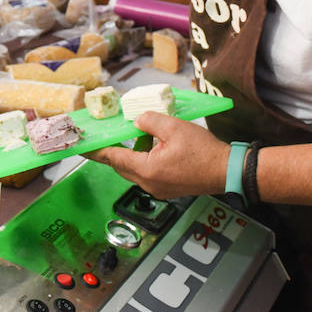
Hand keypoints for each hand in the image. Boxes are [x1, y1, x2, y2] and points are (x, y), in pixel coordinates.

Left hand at [88, 113, 230, 199]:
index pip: (113, 158)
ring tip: (132, 138)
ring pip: (134, 172)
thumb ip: (150, 121)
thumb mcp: (174, 127)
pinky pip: (146, 175)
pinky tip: (151, 148)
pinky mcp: (167, 189)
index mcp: (147, 170)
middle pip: (121, 167)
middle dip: (112, 153)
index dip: (96, 151)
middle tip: (106, 138)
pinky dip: (143, 162)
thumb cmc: (204, 151)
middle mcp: (149, 184)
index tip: (83, 147)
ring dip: (130, 156)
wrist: (228, 171)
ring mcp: (158, 189)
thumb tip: (136, 121)